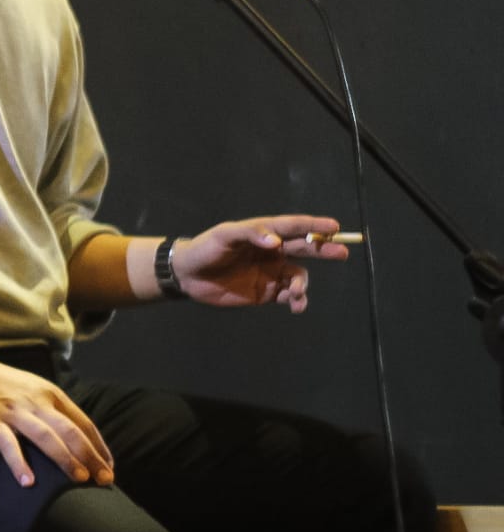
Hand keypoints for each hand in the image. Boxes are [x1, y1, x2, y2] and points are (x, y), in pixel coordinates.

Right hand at [0, 350, 113, 488]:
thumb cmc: (0, 384)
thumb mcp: (33, 390)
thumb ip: (52, 410)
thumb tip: (76, 437)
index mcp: (50, 394)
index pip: (82, 422)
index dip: (98, 446)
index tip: (109, 468)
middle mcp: (37, 402)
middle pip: (70, 430)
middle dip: (90, 456)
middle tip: (104, 481)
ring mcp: (15, 412)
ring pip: (45, 436)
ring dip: (65, 458)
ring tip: (79, 479)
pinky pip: (8, 445)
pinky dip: (19, 463)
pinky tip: (28, 482)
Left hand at [170, 215, 351, 313]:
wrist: (189, 276)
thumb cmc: (206, 248)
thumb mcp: (225, 235)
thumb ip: (251, 234)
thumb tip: (276, 242)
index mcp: (264, 233)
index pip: (293, 226)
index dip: (314, 225)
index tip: (334, 226)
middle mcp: (273, 251)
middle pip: (305, 249)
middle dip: (324, 249)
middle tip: (342, 252)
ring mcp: (272, 272)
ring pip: (300, 276)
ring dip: (303, 285)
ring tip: (296, 292)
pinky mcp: (268, 292)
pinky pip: (290, 296)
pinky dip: (297, 301)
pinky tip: (295, 305)